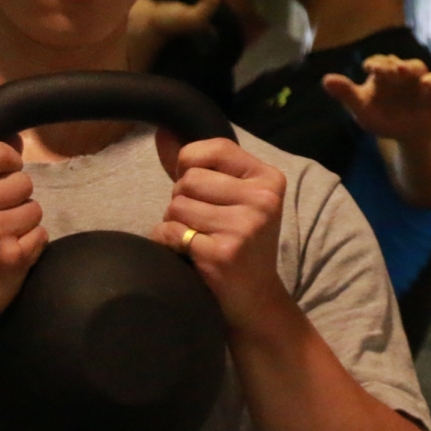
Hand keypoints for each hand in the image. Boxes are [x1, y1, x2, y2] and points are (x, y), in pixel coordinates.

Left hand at [153, 132, 288, 331]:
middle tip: (203, 223)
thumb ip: (199, 165)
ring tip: (198, 239)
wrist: (256, 299)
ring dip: (176, 224)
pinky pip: (171, 232)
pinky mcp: (222, 254)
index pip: (212, 149)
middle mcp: (262, 199)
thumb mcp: (233, 197)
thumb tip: (161, 132)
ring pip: (176, 205)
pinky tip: (189, 255)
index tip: (202, 191)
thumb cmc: (239, 241)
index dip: (190, 166)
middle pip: (189, 179)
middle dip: (183, 200)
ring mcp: (244, 227)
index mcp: (269, 178)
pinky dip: (169, 243)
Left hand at [323, 56, 430, 150]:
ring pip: (416, 66)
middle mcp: (400, 72)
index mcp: (381, 75)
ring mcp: (419, 79)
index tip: (370, 68)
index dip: (374, 64)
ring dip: (409, 67)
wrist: (411, 136)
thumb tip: (325, 79)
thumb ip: (346, 94)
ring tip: (403, 72)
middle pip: (396, 63)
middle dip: (391, 65)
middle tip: (387, 69)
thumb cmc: (385, 119)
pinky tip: (427, 85)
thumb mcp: (363, 110)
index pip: (377, 63)